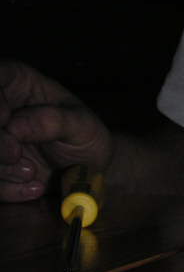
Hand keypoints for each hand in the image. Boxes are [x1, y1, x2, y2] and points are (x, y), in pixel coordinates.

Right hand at [0, 61, 112, 201]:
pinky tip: (33, 188)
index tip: (5, 120)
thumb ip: (54, 121)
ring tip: (33, 173)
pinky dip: (6, 188)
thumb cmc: (85, 137)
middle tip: (16, 154)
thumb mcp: (82, 125)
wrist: (88, 171)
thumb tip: (15, 125)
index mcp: (19, 83)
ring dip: (1, 169)